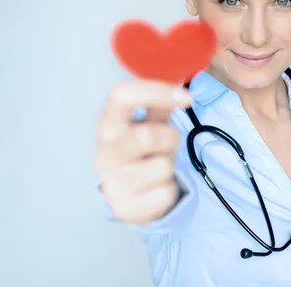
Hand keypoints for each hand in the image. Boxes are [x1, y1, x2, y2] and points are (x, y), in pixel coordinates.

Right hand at [94, 80, 191, 223]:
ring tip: (157, 166)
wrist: (127, 198)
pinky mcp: (125, 208)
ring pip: (162, 166)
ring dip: (169, 165)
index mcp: (107, 126)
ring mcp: (112, 182)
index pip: (121, 95)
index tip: (186, 98)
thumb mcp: (146, 124)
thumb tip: (177, 82)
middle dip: (169, 138)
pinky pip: (165, 193)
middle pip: (146, 135)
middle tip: (169, 143)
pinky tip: (154, 188)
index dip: (156, 91)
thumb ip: (158, 104)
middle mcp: (104, 153)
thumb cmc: (139, 153)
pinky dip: (168, 190)